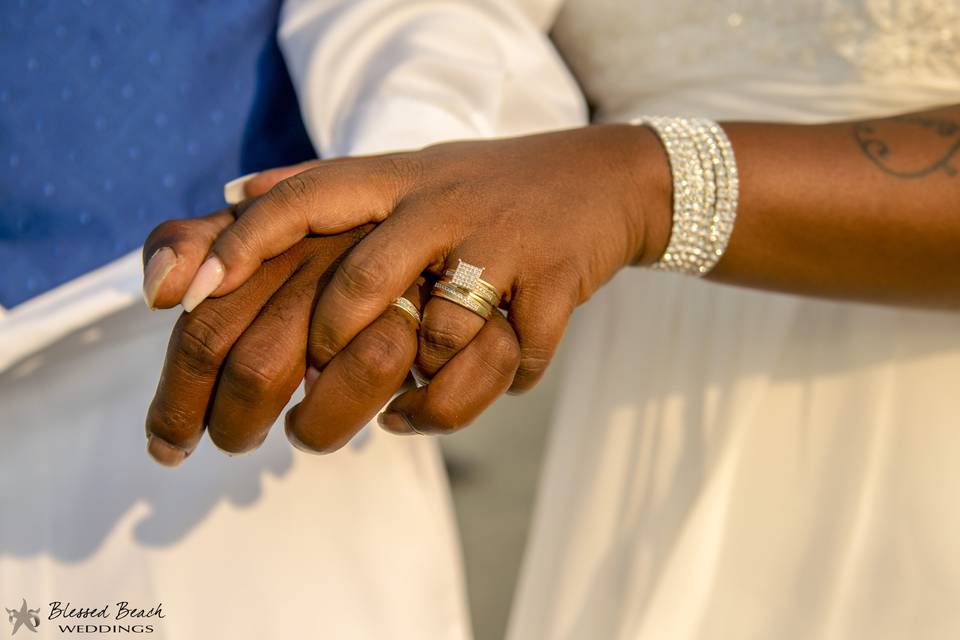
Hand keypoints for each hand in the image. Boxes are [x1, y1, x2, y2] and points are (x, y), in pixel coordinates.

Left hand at [161, 125, 669, 434]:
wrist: (603, 182)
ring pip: (434, 342)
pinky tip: (455, 399)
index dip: (238, 247)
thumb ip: (316, 187)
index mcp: (394, 179)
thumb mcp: (402, 174)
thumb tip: (228, 197)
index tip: (181, 298)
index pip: (300, 202)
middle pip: (359, 288)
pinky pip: (505, 366)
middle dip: (327, 363)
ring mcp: (502, 243)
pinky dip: (478, 397)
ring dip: (413, 392)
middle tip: (301, 415)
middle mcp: (440, 204)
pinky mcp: (555, 284)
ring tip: (392, 413)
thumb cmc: (480, 192)